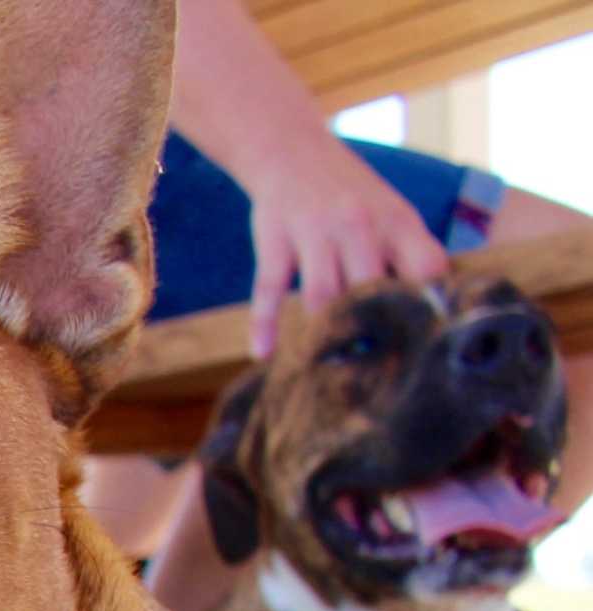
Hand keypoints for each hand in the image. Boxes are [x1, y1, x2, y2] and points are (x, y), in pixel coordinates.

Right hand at [242, 135, 446, 355]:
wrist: (291, 150)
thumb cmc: (350, 194)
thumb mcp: (391, 213)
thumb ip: (409, 258)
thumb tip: (433, 313)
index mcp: (397, 222)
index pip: (426, 268)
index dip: (431, 307)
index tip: (430, 344)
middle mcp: (359, 225)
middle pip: (372, 288)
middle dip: (374, 331)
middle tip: (374, 374)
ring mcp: (314, 232)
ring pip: (323, 294)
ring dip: (324, 333)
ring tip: (326, 368)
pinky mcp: (275, 240)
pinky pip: (269, 289)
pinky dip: (264, 324)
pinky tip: (263, 353)